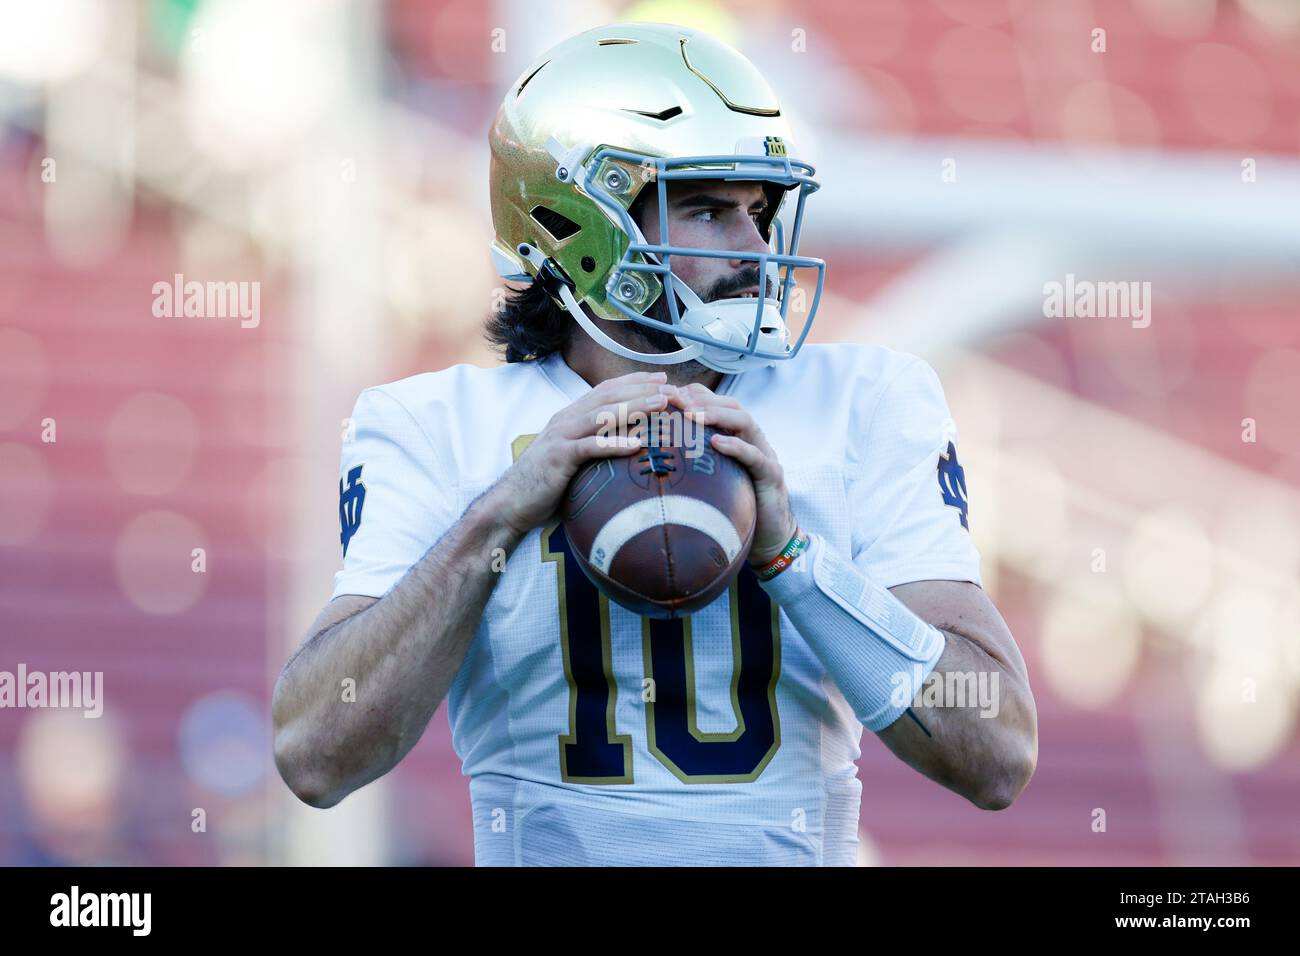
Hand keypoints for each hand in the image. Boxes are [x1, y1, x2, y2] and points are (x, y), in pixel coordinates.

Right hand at [491, 371, 669, 535]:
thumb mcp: (571, 457)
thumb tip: (626, 445)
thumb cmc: (544, 484)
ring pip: (602, 416)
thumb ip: (592, 445)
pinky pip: (590, 448)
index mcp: (569, 418)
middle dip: (641, 389)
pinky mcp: (558, 458)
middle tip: (669, 387)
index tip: (661, 378)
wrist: (510, 503)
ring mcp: (561, 437)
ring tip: (660, 404)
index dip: (634, 382)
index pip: (605, 391)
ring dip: (634, 407)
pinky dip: (614, 444)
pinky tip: (637, 444)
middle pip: (608, 397)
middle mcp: (565, 421)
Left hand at [664, 383, 797, 566]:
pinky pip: (755, 456)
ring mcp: (764, 454)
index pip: (717, 403)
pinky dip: (737, 446)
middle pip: (731, 405)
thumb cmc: (734, 507)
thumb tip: (650, 456)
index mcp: (736, 436)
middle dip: (702, 399)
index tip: (665, 394)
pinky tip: (717, 442)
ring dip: (717, 414)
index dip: (693, 395)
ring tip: (692, 414)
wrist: (770, 538)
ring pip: (745, 421)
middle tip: (675, 399)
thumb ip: (690, 463)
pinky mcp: (772, 476)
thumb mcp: (710, 479)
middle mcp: (752, 440)